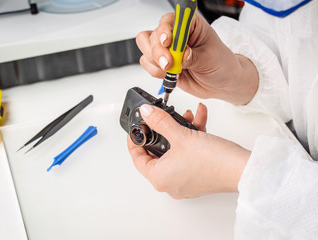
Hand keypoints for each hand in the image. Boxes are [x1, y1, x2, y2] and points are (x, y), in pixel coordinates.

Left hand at [127, 103, 249, 198]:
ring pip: (175, 151)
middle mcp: (170, 183)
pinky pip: (188, 155)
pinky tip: (199, 121)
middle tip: (162, 119)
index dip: (134, 141)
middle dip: (163, 131)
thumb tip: (147, 113)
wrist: (243, 170)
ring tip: (187, 116)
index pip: (137, 158)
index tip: (135, 130)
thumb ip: (160, 121)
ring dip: (180, 131)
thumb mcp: (181, 135)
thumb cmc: (214, 161)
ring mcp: (184, 181)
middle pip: (157, 153)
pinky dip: (191, 139)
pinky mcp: (197, 177)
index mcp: (160, 177)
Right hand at [136, 13, 257, 104]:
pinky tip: (168, 74)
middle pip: (154, 34)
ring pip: (146, 47)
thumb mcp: (210, 58)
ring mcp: (167, 49)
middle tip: (168, 64)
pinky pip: (147, 62)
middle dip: (158, 51)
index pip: (170, 20)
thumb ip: (193, 57)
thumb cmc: (220, 64)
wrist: (220, 83)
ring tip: (171, 70)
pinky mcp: (161, 62)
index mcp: (190, 25)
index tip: (167, 42)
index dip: (165, 30)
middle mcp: (176, 34)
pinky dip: (154, 70)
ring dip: (155, 61)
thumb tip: (181, 55)